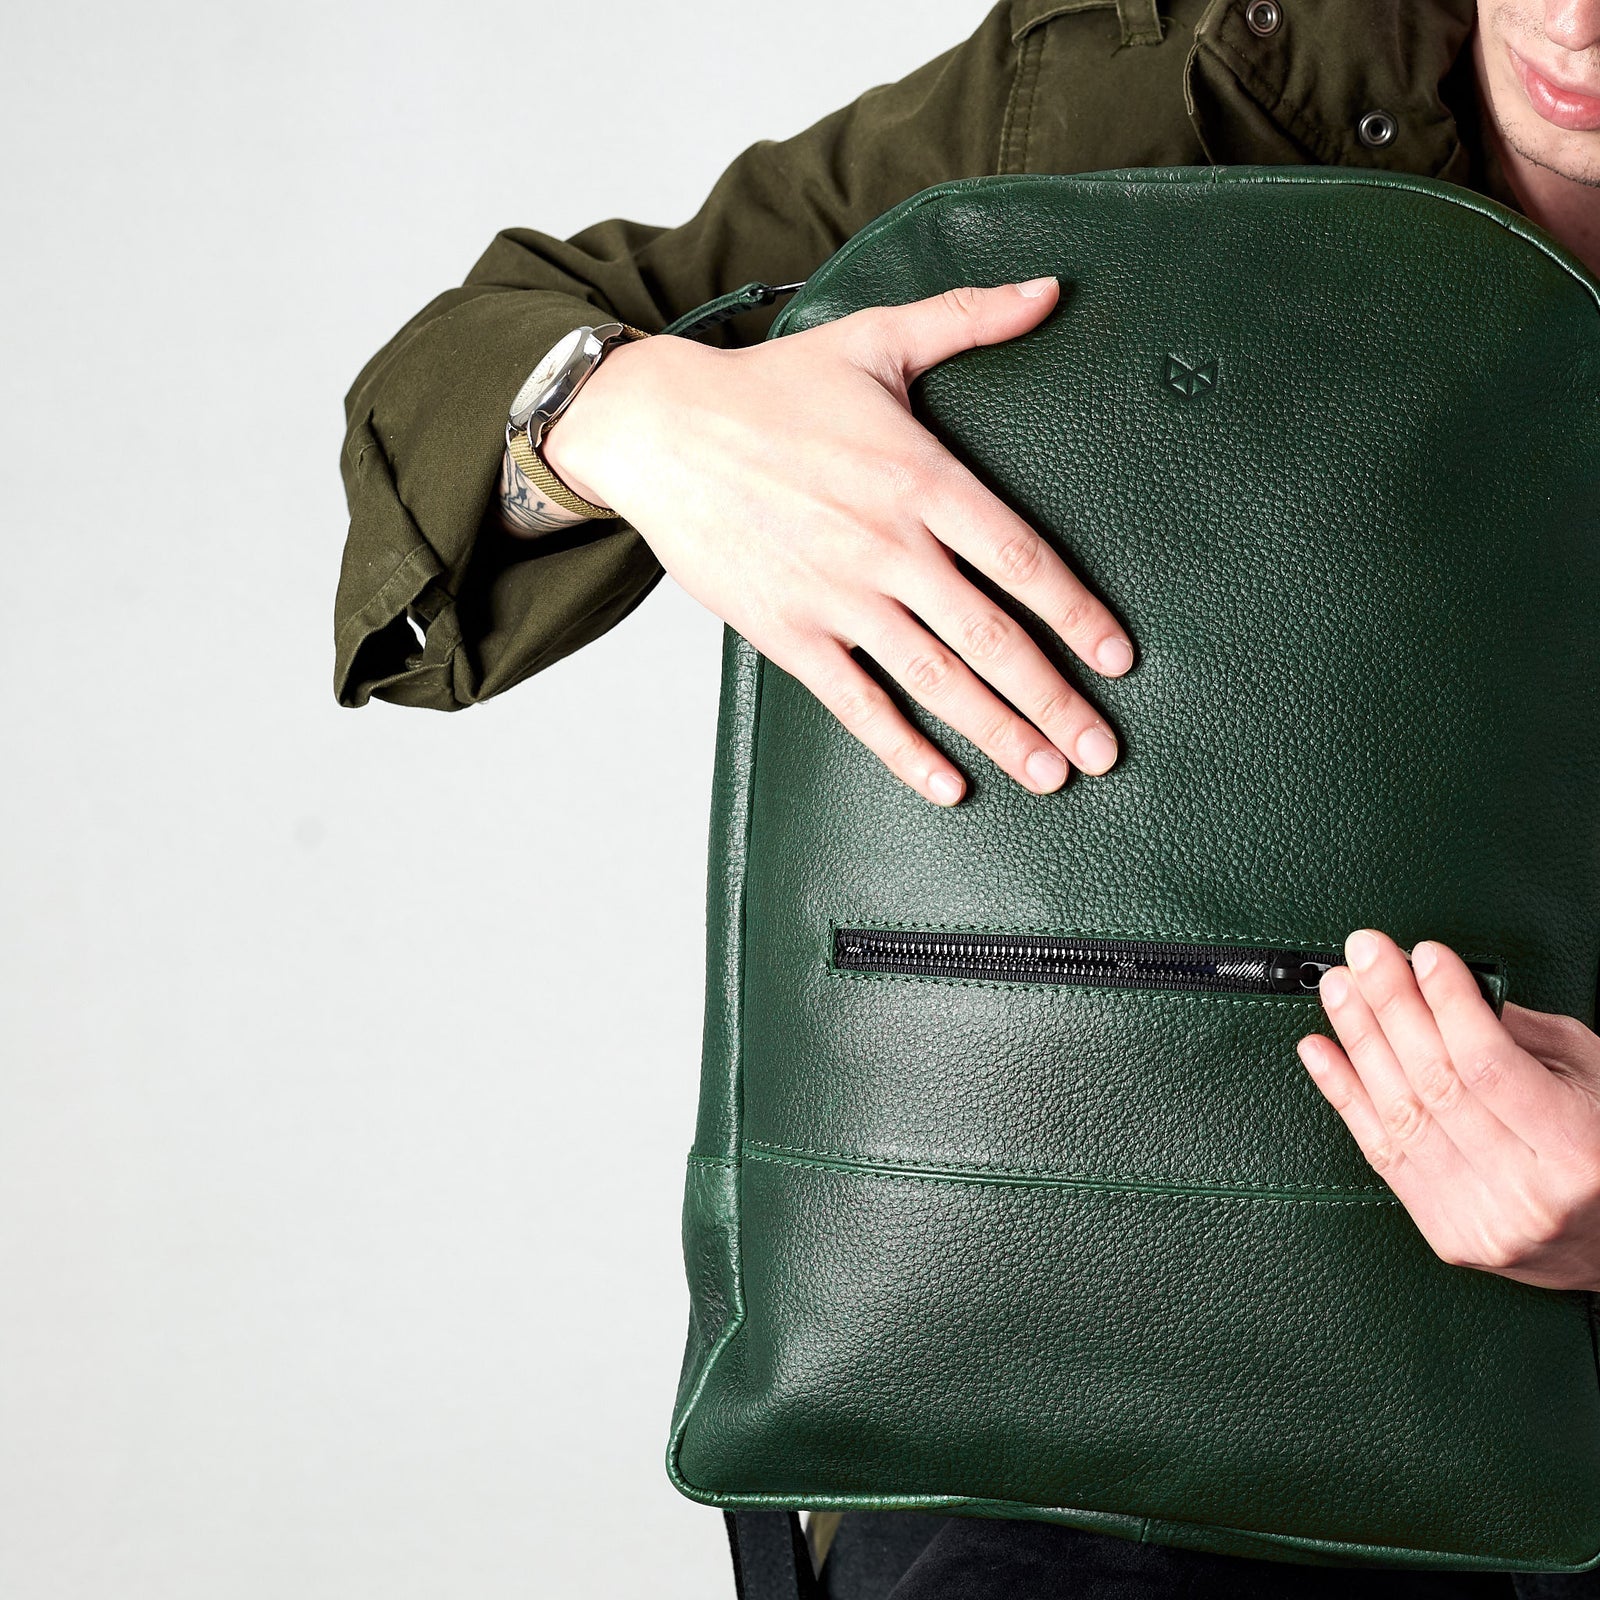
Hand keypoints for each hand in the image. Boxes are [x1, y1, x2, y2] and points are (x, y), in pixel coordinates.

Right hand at [539, 278, 1132, 806]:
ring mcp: (837, 596)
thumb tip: (1051, 289)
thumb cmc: (770, 388)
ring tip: (1049, 775)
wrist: (661, 431)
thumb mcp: (874, 338)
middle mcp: (887, 546)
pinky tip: (948, 784)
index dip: (1077, 615)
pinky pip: (857, 704)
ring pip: (936, 679)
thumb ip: (969, 317)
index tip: (1117, 659)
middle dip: (1054, 700)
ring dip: (998, 733)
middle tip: (1103, 750)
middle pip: (991, 637)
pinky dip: (903, 749)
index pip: (1021, 559)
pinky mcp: (789, 633)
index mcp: (920, 478)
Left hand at [1297, 929, 1599, 1290]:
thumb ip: (1520, 1036)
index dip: (1450, 1005)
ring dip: (1358, 1040)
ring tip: (1339, 990)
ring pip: (1400, 1112)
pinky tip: (1318, 1050)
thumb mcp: (1590, 1079)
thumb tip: (1445, 986)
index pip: (1490, 1065)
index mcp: (1576, 1150)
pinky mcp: (1443, 1231)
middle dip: (1392, 1006)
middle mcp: (1526, 1191)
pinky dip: (1342, 1093)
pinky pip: (1377, 1151)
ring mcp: (1480, 1217)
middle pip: (1436, 1082)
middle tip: (1363, 955)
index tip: (1424, 956)